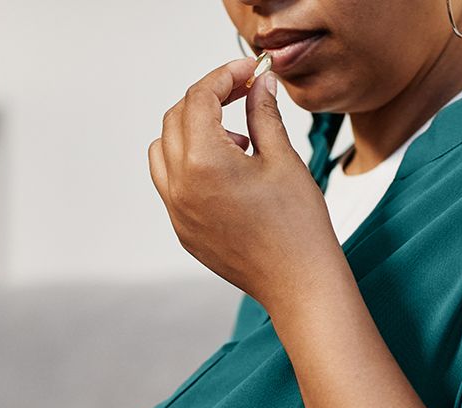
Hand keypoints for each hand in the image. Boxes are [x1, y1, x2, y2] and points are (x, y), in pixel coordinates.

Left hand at [148, 59, 343, 314]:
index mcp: (203, 162)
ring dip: (192, 131)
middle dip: (207, 99)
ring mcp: (176, 212)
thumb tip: (258, 83)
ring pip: (163, 150)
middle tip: (243, 93)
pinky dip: (190, 164)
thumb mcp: (282, 159)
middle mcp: (179, 186)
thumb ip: (263, 114)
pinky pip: (171, 183)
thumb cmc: (297, 226)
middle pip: (176, 119)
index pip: (199, 99)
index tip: (249, 71)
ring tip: (237, 139)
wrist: (298, 282)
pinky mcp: (183, 230)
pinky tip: (229, 171)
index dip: (224, 76)